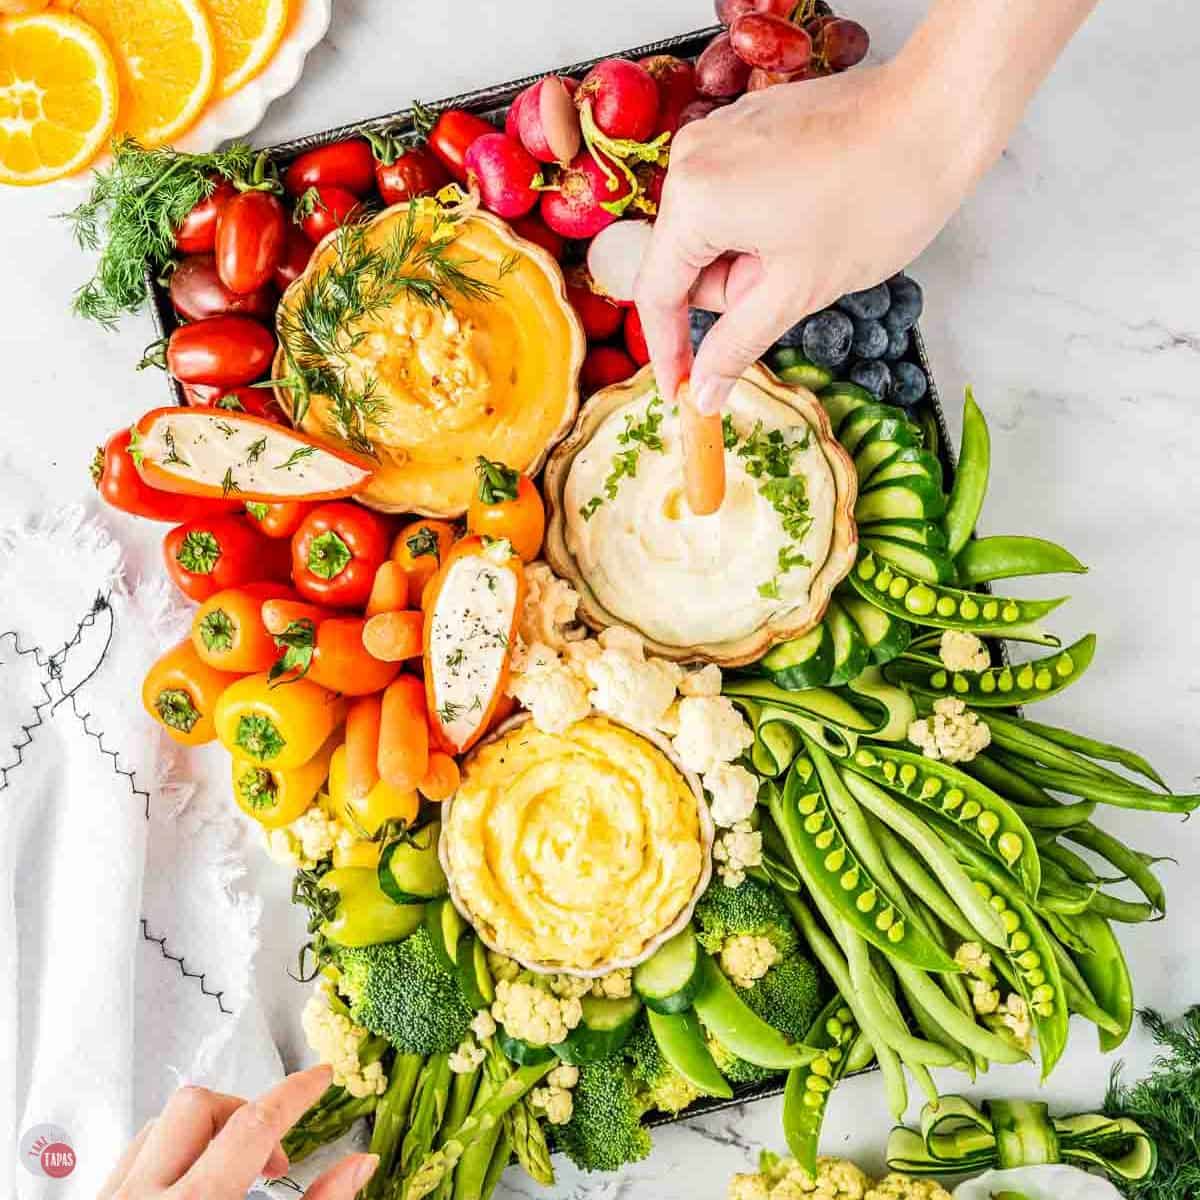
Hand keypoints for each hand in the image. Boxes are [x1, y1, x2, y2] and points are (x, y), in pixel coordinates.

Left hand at [98, 1066, 377, 1199]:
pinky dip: (171, 1154)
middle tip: (272, 1160)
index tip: (321, 1075)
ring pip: (161, 1124)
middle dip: (245, 1114)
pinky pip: (133, 1154)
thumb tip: (360, 1164)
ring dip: (206, 1133)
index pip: (252, 1126)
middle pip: (199, 1106)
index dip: (295, 1093)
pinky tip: (192, 1183)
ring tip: (233, 1172)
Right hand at [635, 61, 975, 415]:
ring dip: (750, 258)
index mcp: (694, 199)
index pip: (658, 294)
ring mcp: (719, 134)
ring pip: (712, 232)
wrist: (939, 115)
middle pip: (685, 261)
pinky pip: (732, 197)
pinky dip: (760, 225)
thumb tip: (701, 394)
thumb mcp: (798, 291)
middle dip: (732, 289)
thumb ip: (737, 346)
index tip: (682, 391)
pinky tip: (807, 219)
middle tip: (789, 285)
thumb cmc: (877, 199)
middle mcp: (692, 157)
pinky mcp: (747, 124)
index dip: (668, 350)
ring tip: (808, 246)